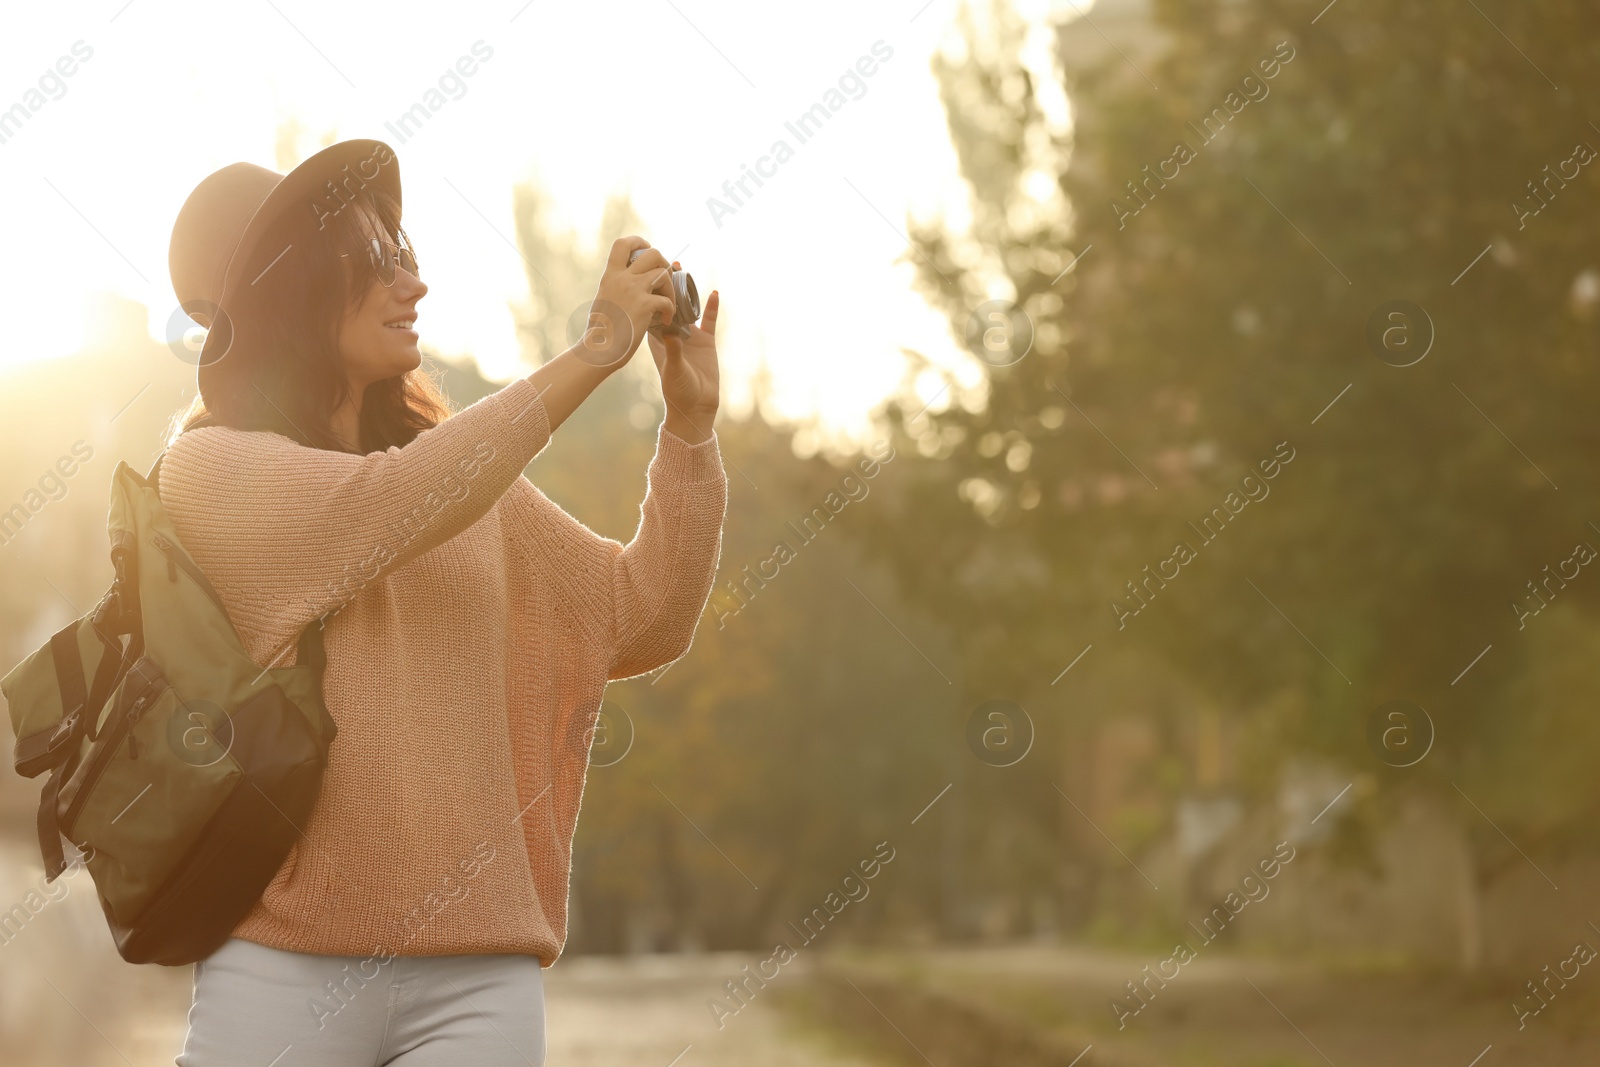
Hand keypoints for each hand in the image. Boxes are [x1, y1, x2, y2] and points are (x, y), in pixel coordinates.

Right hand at [585, 237, 677, 366]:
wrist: (599, 349)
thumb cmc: (600, 330)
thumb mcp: (603, 298)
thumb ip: (614, 286)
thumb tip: (621, 281)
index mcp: (610, 275)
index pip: (622, 244)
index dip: (639, 242)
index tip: (646, 252)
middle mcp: (622, 278)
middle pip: (652, 253)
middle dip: (664, 263)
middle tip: (664, 279)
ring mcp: (634, 291)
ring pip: (663, 273)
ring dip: (671, 287)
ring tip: (668, 302)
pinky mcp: (644, 306)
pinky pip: (667, 301)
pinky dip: (671, 310)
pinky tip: (666, 320)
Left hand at [649, 275, 719, 443]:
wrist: (695, 406)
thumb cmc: (677, 390)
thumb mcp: (671, 369)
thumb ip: (672, 350)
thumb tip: (669, 333)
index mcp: (658, 338)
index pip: (651, 309)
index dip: (648, 291)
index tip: (645, 273)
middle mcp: (673, 333)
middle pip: (668, 302)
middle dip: (665, 283)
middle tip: (664, 263)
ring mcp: (690, 336)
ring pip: (688, 306)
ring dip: (685, 289)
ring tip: (682, 269)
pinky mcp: (707, 341)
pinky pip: (710, 320)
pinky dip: (712, 307)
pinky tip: (714, 292)